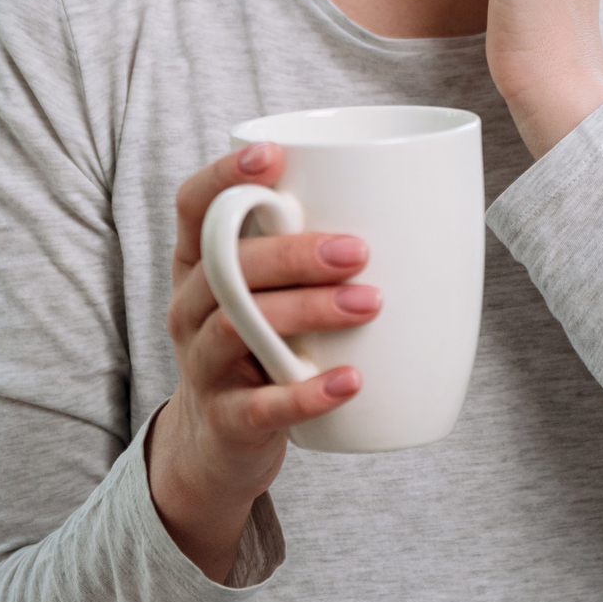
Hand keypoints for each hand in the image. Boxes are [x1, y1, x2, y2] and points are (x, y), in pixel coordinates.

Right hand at [148, 141, 378, 580]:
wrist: (218, 445)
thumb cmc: (259, 347)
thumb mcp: (266, 294)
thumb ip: (306, 251)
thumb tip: (412, 201)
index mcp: (198, 264)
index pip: (193, 207)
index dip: (224, 176)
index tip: (273, 156)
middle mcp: (190, 307)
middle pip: (225, 267)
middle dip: (292, 252)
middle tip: (358, 250)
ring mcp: (202, 364)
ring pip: (237, 326)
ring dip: (308, 310)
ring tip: (368, 303)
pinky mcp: (226, 420)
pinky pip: (261, 405)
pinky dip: (307, 393)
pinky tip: (350, 381)